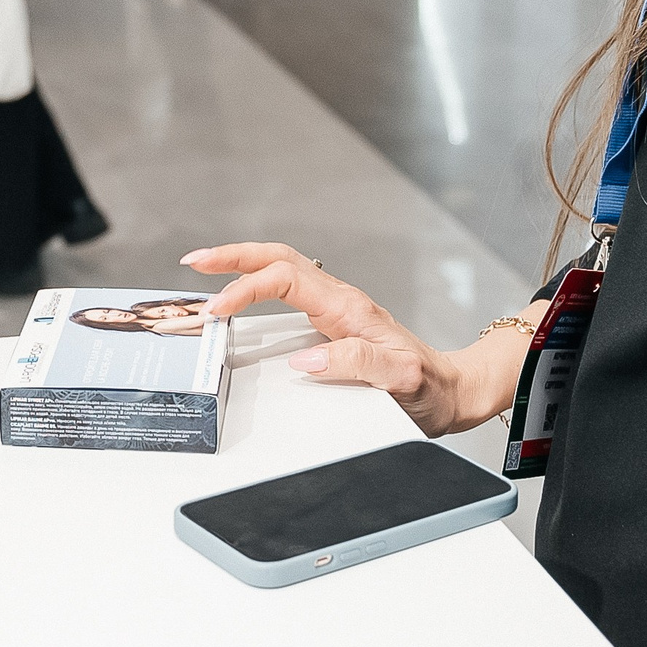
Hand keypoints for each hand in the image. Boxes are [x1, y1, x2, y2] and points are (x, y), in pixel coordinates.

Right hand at [186, 243, 530, 437]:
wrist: (451, 390)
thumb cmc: (429, 388)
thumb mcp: (400, 380)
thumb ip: (356, 364)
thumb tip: (306, 358)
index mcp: (348, 309)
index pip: (286, 280)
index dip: (246, 288)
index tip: (217, 308)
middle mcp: (339, 301)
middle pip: (278, 258)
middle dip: (233, 256)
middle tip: (194, 261)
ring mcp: (335, 309)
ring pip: (281, 268)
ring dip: (242, 264)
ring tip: (206, 269)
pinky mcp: (332, 321)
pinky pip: (287, 289)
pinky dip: (256, 283)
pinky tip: (241, 294)